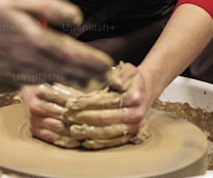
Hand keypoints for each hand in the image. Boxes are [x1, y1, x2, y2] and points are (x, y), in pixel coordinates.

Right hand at [0, 0, 113, 87]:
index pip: (69, 52)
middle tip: (104, 78)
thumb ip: (47, 7)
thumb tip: (76, 17)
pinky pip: (25, 76)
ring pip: (44, 74)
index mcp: (31, 36)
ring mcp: (8, 63)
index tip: (108, 65)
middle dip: (84, 73)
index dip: (89, 60)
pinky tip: (45, 78)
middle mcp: (22, 55)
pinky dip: (41, 79)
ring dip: (66, 78)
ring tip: (84, 82)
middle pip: (60, 67)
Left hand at [22, 62, 150, 148]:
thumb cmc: (131, 79)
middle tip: (66, 116)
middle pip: (106, 118)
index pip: (107, 101)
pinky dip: (99, 143)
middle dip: (84, 117)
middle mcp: (136, 114)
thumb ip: (120, 74)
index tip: (71, 103)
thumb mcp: (128, 70)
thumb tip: (116, 83)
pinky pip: (114, 142)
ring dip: (89, 132)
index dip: (88, 102)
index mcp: (135, 96)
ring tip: (72, 130)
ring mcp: (134, 127)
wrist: (145, 91)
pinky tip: (85, 141)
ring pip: (109, 132)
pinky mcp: (131, 136)